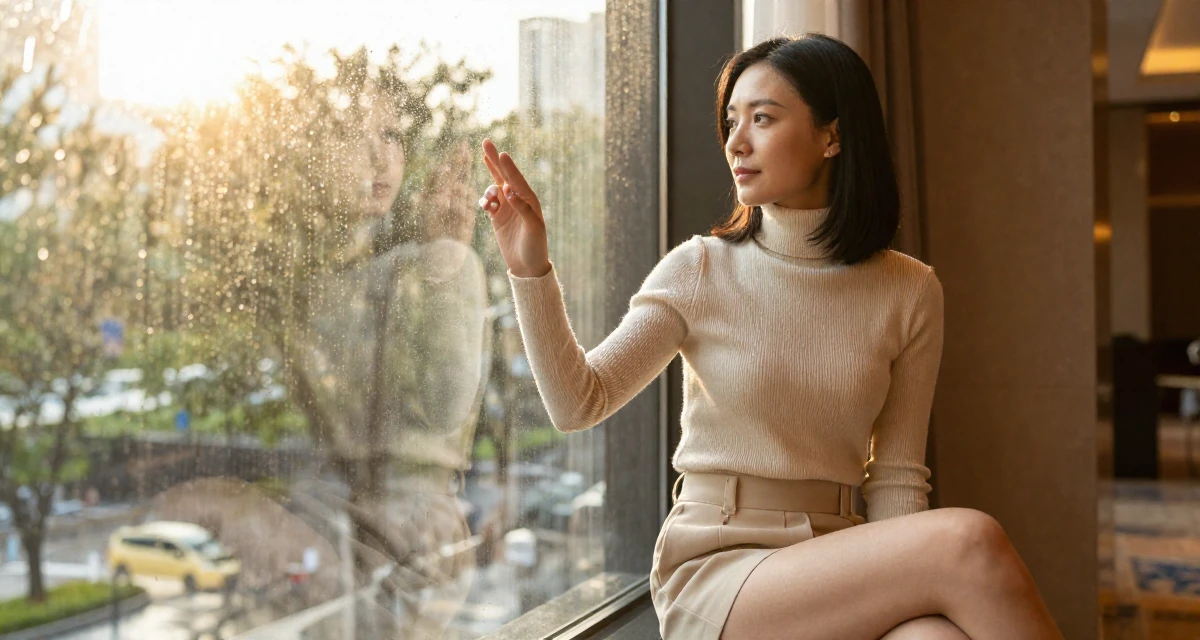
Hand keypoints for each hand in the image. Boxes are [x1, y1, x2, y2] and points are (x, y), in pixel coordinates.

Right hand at [478, 138, 550, 277]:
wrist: (527, 266)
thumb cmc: (535, 246)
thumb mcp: (533, 227)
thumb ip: (522, 208)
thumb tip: (510, 191)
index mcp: (529, 199)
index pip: (516, 178)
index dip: (507, 166)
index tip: (501, 153)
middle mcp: (517, 200)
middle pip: (503, 175)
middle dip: (494, 160)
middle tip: (485, 142)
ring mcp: (507, 207)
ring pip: (493, 189)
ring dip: (488, 191)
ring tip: (489, 203)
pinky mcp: (497, 217)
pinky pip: (487, 203)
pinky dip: (484, 202)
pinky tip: (486, 207)